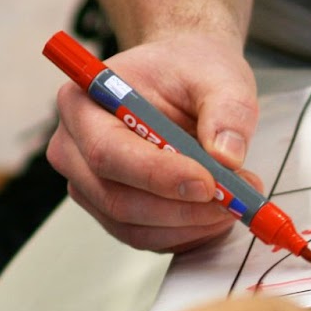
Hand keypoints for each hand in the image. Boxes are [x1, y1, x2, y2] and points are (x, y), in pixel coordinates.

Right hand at [47, 33, 260, 251]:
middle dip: (181, 208)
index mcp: (83, 103)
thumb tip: (226, 157)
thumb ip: (227, 110)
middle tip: (235, 199)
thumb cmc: (188, 71)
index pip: (108, 151)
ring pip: (134, 227)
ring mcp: (90, 186)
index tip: (209, 182)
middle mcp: (75, 150)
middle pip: (116, 198)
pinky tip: (218, 213)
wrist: (183, 81)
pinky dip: (188, 234)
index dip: (157, 174)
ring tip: (235, 201)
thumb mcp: (219, 75)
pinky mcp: (114, 212)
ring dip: (190, 224)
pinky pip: (149, 238)